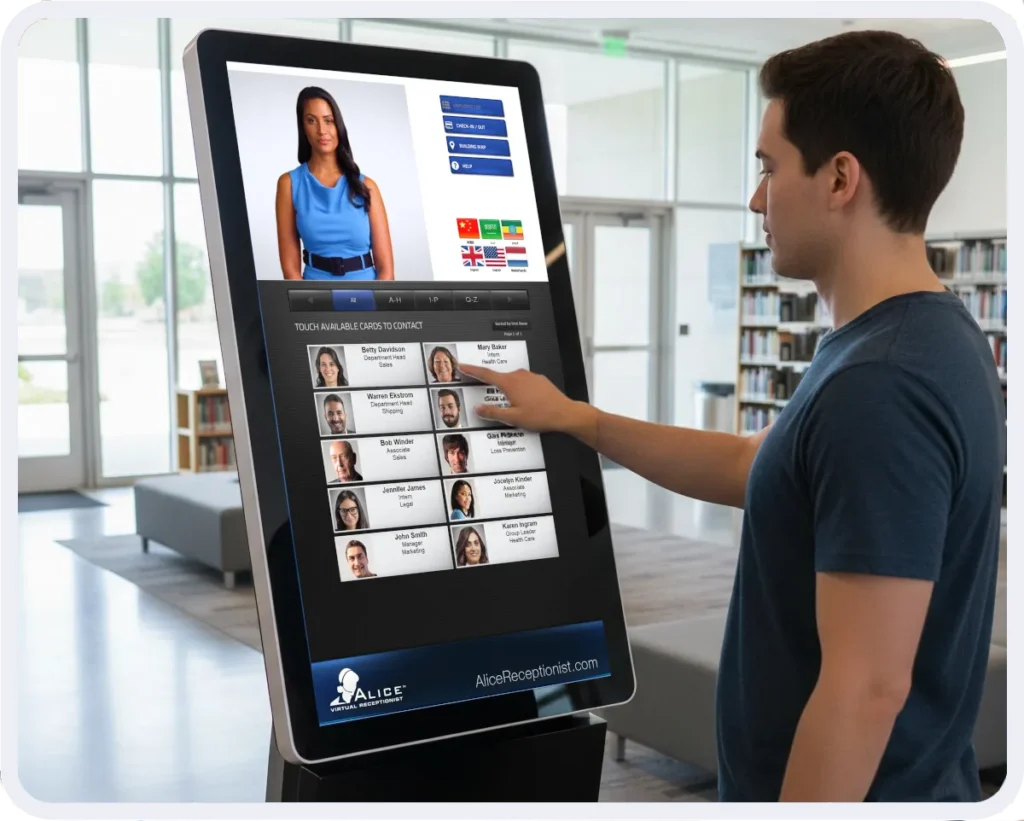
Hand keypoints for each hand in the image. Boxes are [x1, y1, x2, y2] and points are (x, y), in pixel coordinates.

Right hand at [458, 364, 596, 443]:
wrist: (564, 413)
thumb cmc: (540, 415)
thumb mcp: (513, 418)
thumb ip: (493, 413)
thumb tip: (478, 409)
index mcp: (510, 383)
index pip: (485, 374)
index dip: (472, 370)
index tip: (462, 365)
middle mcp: (519, 375)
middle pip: (500, 379)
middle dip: (495, 389)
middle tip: (495, 401)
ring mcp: (530, 376)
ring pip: (513, 382)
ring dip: (510, 392)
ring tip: (517, 408)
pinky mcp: (539, 380)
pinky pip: (525, 384)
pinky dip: (522, 392)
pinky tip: (528, 404)